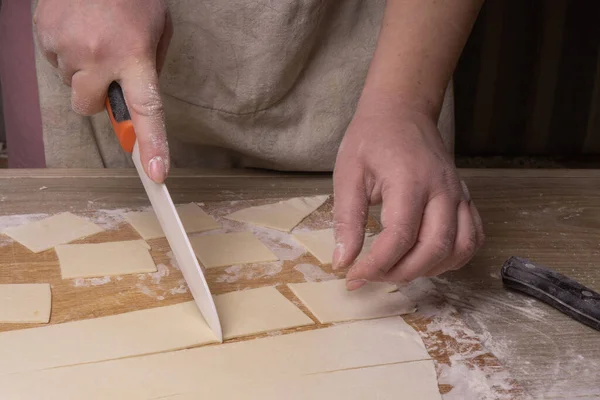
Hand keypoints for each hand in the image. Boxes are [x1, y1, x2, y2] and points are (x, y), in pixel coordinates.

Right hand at [33, 0, 172, 181]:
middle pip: (88, 106)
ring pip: (71, 84)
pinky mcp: (44, 35)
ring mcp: (66, 47)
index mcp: (135, 55)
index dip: (151, 144)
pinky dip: (66, 53)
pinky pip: (54, 62)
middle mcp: (99, 56)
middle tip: (108, 68)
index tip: (155, 173)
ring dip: (82, 70)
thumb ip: (149, 67)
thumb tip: (136, 100)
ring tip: (93, 37)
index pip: (146, 111)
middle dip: (97, 95)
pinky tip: (77, 29)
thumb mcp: (158, 29)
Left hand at [332, 99, 483, 289]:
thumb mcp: (348, 174)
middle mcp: (442, 190)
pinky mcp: (465, 198)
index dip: (375, 265)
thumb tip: (343, 262)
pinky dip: (454, 258)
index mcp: (410, 181)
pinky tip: (427, 259)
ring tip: (397, 268)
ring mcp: (459, 194)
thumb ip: (346, 219)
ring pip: (459, 249)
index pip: (399, 238)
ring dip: (428, 270)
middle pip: (433, 249)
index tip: (352, 276)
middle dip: (400, 273)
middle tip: (372, 275)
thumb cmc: (371, 139)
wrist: (402, 111)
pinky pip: (473, 238)